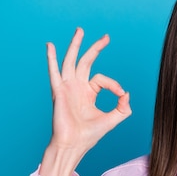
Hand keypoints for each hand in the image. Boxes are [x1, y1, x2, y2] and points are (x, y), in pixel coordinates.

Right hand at [40, 28, 131, 175]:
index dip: (114, 85)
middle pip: (86, 61)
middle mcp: (77, 87)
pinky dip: (51, 58)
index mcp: (88, 93)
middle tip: (106, 37)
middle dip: (96, 48)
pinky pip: (54, 72)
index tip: (120, 95)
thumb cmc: (89, 135)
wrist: (74, 145)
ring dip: (75, 45)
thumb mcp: (112, 120)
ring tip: (80, 30)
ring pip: (71, 61)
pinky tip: (49, 45)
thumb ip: (123, 108)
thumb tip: (127, 93)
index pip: (101, 79)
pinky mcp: (59, 91)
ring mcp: (67, 87)